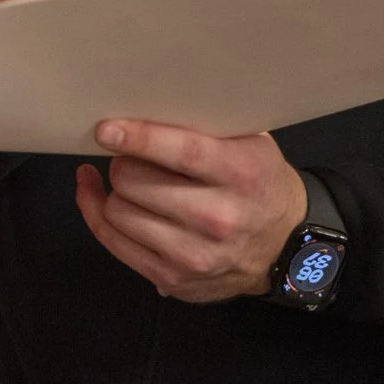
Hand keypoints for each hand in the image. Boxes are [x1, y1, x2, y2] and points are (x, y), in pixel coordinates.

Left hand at [73, 120, 308, 303]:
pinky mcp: (172, 278)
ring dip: (115, 190)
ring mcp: (194, 255)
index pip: (184, 153)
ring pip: (118, 212)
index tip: (106, 129)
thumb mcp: (251, 144)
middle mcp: (218, 219)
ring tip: (126, 178)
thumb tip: (149, 104)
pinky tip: (97, 194)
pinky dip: (97, 212)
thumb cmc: (259, 182)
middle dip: (123, 162)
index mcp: (241, 175)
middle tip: (129, 155)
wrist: (285, 245)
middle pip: (136, 182)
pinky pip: (113, 241)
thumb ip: (209, 126)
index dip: (140, 138)